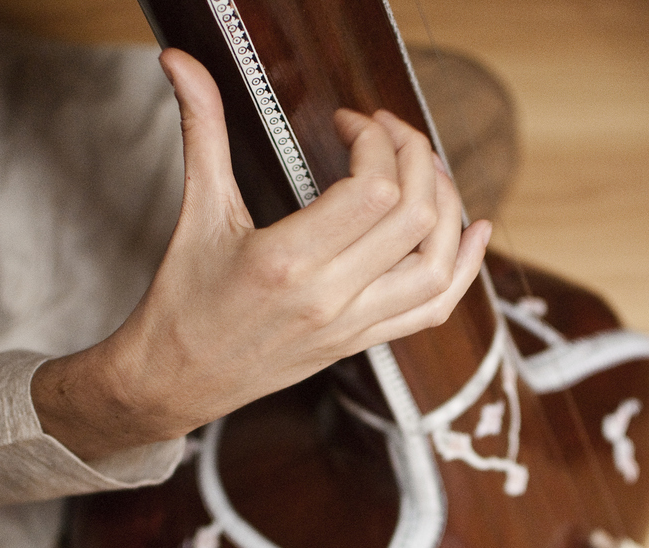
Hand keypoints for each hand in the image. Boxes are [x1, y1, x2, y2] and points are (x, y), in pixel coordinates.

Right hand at [33, 48, 490, 460]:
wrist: (174, 383)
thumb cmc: (180, 304)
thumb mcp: (196, 213)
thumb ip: (201, 131)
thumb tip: (181, 63)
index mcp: (286, 262)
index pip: (372, 190)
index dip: (375, 141)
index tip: (350, 123)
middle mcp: (328, 298)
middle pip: (414, 217)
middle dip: (415, 157)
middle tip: (389, 133)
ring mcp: (351, 327)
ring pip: (436, 264)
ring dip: (446, 205)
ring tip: (426, 170)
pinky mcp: (361, 343)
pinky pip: (434, 309)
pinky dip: (464, 269)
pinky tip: (474, 232)